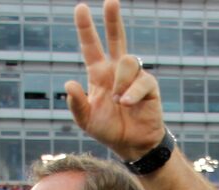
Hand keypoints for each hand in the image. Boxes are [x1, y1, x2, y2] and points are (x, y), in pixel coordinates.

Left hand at [65, 0, 163, 160]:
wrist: (131, 145)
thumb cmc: (107, 130)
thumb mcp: (85, 120)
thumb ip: (76, 104)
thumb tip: (69, 83)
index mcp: (98, 74)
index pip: (91, 46)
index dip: (86, 28)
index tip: (81, 8)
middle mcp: (116, 71)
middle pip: (117, 38)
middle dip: (113, 19)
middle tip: (111, 1)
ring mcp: (134, 77)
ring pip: (129, 61)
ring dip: (121, 81)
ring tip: (118, 101)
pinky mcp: (149, 86)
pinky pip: (142, 82)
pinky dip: (132, 94)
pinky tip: (127, 104)